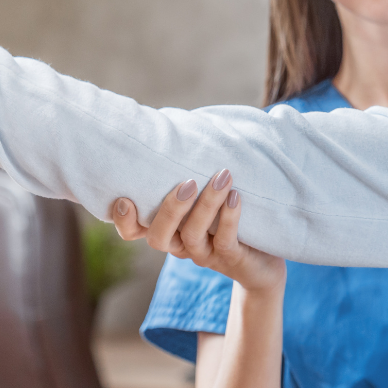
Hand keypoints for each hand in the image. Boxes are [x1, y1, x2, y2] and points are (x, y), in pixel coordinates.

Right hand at [110, 170, 285, 292]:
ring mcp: (204, 254)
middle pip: (158, 237)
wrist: (263, 257)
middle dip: (169, 210)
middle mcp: (180, 245)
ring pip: (193, 235)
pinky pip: (224, 241)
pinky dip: (229, 218)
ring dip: (206, 205)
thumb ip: (187, 172)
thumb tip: (178, 127)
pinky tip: (235, 197)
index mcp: (168, 229)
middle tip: (188, 183)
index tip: (124, 200)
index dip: (124, 221)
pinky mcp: (230, 259)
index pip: (134, 232)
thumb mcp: (205, 194)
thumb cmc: (227, 214)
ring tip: (222, 177)